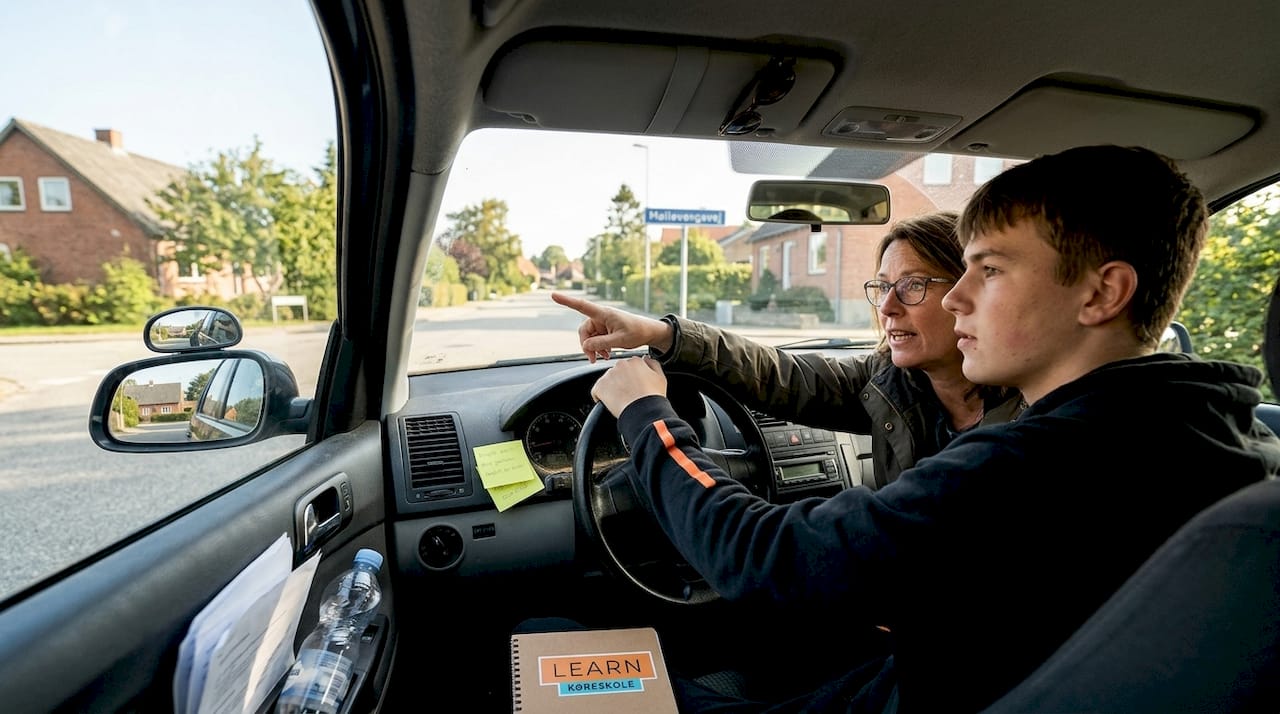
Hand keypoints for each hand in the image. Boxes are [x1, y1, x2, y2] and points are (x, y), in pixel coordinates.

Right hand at [551, 291, 672, 361]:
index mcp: (603, 314)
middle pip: (583, 331)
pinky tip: (606, 354)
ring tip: (604, 357)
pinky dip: (598, 347)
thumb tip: (586, 346)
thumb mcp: (620, 340)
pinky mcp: (605, 329)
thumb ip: (601, 343)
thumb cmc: (637, 332)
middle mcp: (600, 316)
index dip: (566, 301)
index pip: (581, 306)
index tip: (553, 295)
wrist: (649, 332)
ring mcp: (602, 323)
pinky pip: (595, 339)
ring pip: (589, 337)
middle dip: (586, 345)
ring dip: (593, 348)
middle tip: (593, 359)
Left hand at [590, 356, 666, 416]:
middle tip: (628, 395)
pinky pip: (597, 391)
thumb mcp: (660, 378)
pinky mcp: (599, 386)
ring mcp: (609, 375)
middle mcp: (620, 365)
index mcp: (635, 361)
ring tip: (621, 400)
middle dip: (620, 383)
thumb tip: (646, 358)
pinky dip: (601, 398)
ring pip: (607, 382)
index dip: (632, 378)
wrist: (643, 411)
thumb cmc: (653, 396)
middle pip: (617, 373)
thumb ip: (653, 364)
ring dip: (611, 389)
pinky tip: (610, 404)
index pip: (629, 367)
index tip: (634, 387)